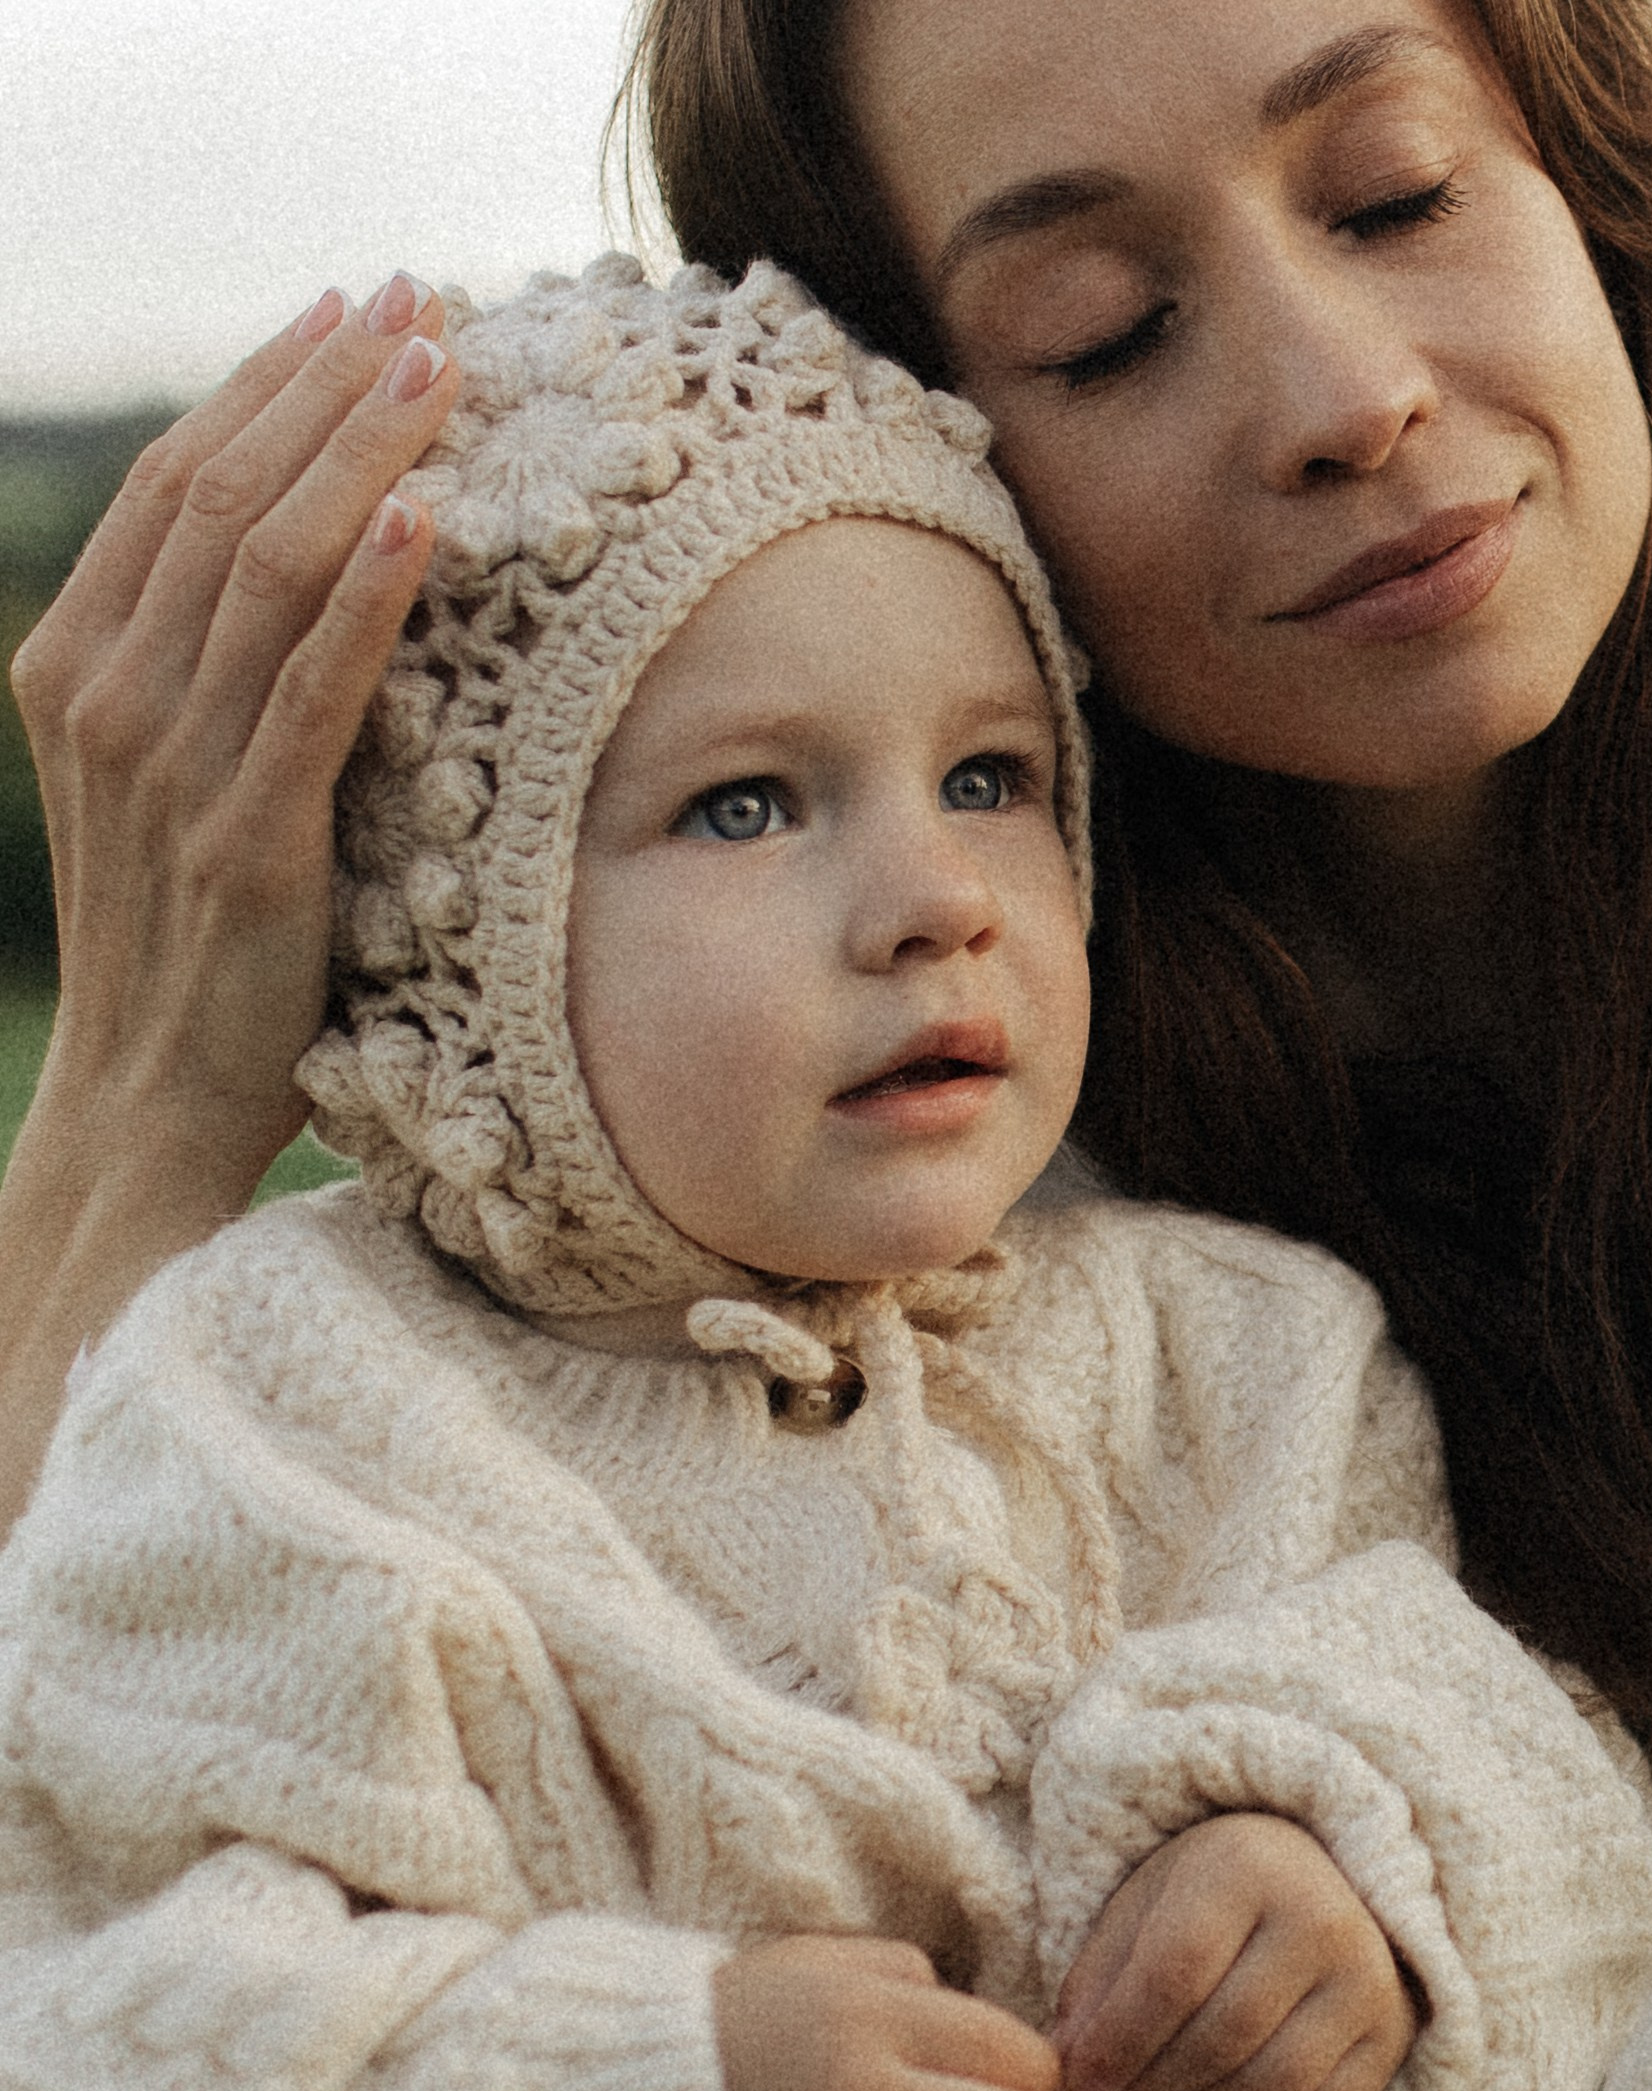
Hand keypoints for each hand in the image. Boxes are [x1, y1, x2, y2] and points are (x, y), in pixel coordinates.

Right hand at [8, 274, 455, 1208]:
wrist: (147, 1101)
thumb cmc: (188, 943)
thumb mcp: (175, 781)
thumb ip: (214, 673)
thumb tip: (329, 561)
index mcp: (76, 664)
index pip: (176, 482)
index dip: (267, 383)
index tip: (358, 308)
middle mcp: (104, 695)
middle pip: (219, 493)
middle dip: (326, 383)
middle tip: (424, 299)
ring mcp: (167, 767)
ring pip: (266, 568)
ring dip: (361, 451)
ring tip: (446, 363)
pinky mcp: (248, 842)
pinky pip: (310, 692)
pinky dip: (368, 597)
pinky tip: (425, 518)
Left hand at [1052, 1812, 1417, 2090]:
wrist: (1318, 1881)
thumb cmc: (1210, 1895)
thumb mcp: (1144, 1907)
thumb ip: (1097, 1979)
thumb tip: (1069, 2067)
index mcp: (1247, 1864)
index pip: (1173, 1974)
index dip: (1117, 2041)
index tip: (1079, 2084)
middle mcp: (1321, 1915)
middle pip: (1219, 2036)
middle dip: (1155, 2074)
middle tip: (1127, 2078)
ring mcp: (1369, 1976)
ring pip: (1268, 2083)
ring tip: (1181, 2069)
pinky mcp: (1392, 2032)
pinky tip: (1237, 2077)